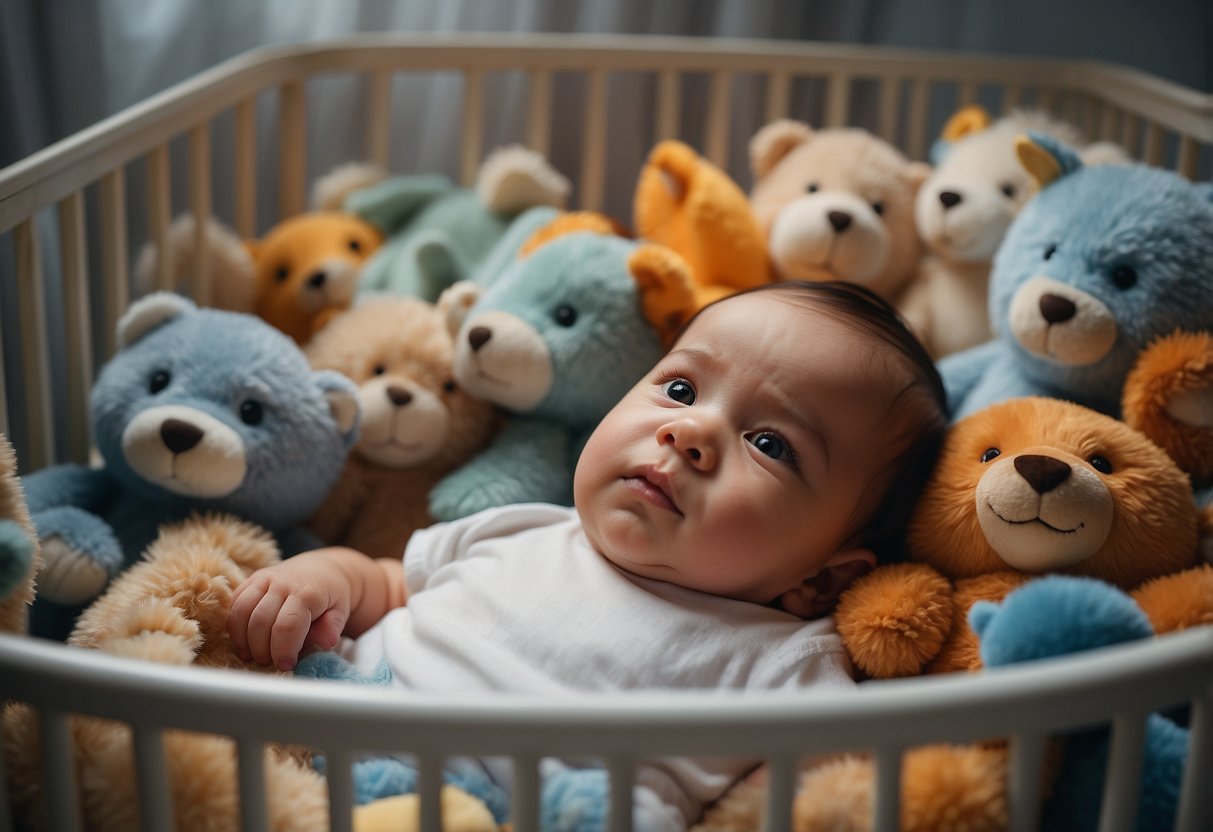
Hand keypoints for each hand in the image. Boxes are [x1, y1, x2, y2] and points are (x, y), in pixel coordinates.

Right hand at [226, 550, 353, 670]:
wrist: (321, 570)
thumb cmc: (330, 597)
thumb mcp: (340, 613)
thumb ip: (332, 629)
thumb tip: (323, 644)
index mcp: (307, 592)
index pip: (287, 626)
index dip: (283, 650)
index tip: (286, 665)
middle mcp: (282, 583)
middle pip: (260, 623)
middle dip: (261, 649)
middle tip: (269, 662)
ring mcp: (264, 579)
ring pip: (241, 613)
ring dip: (243, 640)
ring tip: (253, 655)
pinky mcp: (251, 580)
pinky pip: (234, 605)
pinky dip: (235, 627)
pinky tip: (245, 641)